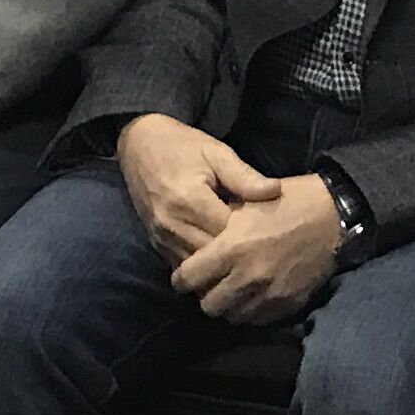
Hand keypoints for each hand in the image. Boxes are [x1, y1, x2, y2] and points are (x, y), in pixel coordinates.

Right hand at [120, 115, 276, 263]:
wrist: (139, 145)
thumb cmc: (182, 146)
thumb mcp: (217, 153)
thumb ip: (244, 176)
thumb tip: (276, 191)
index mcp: (189, 199)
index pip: (229, 232)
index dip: (252, 234)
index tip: (269, 229)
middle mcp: (172, 224)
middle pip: (215, 256)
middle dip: (238, 254)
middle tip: (260, 246)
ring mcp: (162, 237)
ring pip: (199, 268)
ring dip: (221, 265)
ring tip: (243, 256)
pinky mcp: (156, 245)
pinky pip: (184, 267)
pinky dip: (203, 267)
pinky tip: (220, 261)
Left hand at [168, 177, 343, 325]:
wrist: (333, 216)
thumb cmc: (286, 201)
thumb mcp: (245, 203)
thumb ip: (216, 227)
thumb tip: (193, 243)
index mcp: (231, 248)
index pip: (188, 279)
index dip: (182, 277)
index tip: (185, 275)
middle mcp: (247, 277)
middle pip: (208, 305)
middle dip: (204, 294)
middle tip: (210, 283)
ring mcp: (268, 294)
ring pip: (231, 316)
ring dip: (228, 305)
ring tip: (232, 290)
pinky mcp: (287, 304)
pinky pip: (257, 320)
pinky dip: (251, 310)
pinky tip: (252, 295)